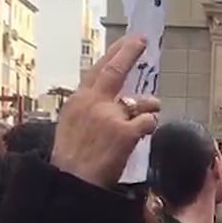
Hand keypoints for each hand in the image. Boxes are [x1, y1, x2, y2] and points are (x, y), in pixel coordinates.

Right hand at [51, 35, 160, 188]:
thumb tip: (113, 99)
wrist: (72, 182)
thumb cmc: (72, 158)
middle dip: (130, 53)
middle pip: (116, 70)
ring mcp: (111, 115)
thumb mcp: (72, 125)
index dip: (115, 53)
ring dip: (149, 107)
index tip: (128, 40)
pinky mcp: (126, 131)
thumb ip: (91, 108)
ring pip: (142, 102)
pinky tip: (141, 137)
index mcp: (79, 100)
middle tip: (142, 41)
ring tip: (146, 116)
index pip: (98, 70)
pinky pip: (149, 122)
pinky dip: (149, 128)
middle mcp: (94, 102)